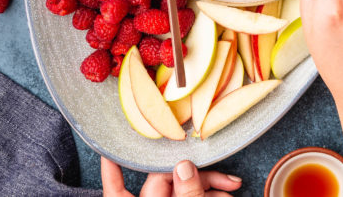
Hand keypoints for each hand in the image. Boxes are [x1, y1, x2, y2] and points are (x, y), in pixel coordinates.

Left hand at [101, 157, 241, 196]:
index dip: (112, 169)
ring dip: (207, 186)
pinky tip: (226, 195)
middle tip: (223, 176)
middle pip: (163, 182)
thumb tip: (183, 166)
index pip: (116, 190)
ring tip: (232, 188)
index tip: (110, 149)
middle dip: (194, 173)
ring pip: (182, 190)